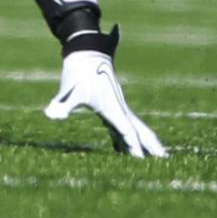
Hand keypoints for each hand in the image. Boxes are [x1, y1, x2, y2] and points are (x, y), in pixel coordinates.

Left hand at [42, 29, 167, 157]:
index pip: (127, 132)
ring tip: (151, 159)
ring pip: (133, 129)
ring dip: (142, 143)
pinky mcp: (109, 106)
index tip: (141, 163)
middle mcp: (119, 109)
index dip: (134, 148)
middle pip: (140, 131)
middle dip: (153, 146)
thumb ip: (63, 105)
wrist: (85, 53)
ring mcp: (116, 107)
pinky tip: (120, 150)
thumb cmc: (78, 73)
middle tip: (165, 160)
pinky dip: (124, 139)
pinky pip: (120, 127)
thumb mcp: (70, 91)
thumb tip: (51, 114)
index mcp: (113, 109)